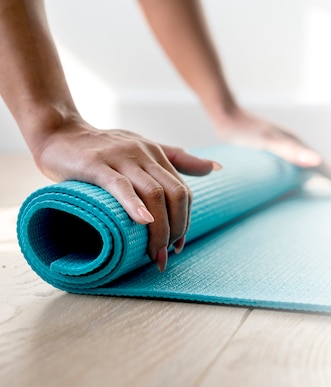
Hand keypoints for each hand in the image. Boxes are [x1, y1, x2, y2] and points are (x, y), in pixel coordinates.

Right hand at [34, 118, 219, 271]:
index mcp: (157, 155)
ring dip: (159, 228)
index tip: (178, 245)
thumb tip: (216, 168)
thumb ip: (178, 159)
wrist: (59, 131)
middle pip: (175, 194)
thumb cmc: (103, 145)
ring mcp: (121, 158)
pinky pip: (120, 186)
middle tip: (166, 254)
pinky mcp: (95, 164)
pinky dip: (134, 205)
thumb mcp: (144, 147)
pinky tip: (142, 221)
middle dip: (176, 228)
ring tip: (154, 253)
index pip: (183, 192)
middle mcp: (144, 154)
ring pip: (153, 193)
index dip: (185, 221)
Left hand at [213, 108, 330, 192]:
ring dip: (322, 170)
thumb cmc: (243, 131)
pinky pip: (296, 160)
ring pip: (309, 160)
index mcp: (297, 144)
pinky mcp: (274, 146)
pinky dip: (305, 168)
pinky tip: (300, 173)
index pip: (323, 164)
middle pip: (320, 162)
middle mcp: (294, 143)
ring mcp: (285, 143)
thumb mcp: (268, 142)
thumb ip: (291, 152)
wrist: (225, 113)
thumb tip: (318, 160)